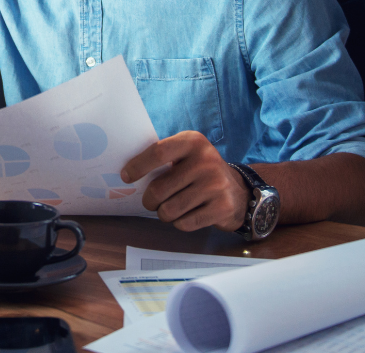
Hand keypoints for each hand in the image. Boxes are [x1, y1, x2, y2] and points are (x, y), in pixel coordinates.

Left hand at [120, 131, 249, 231]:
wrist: (239, 191)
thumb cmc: (201, 171)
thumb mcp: (187, 153)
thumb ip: (163, 156)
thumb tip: (128, 172)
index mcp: (193, 142)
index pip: (158, 152)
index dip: (138, 166)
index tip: (126, 177)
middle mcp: (205, 160)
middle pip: (160, 188)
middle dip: (149, 200)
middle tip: (151, 201)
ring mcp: (216, 184)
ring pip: (170, 209)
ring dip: (164, 214)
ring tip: (169, 208)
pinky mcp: (222, 208)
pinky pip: (185, 223)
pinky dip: (179, 223)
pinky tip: (186, 215)